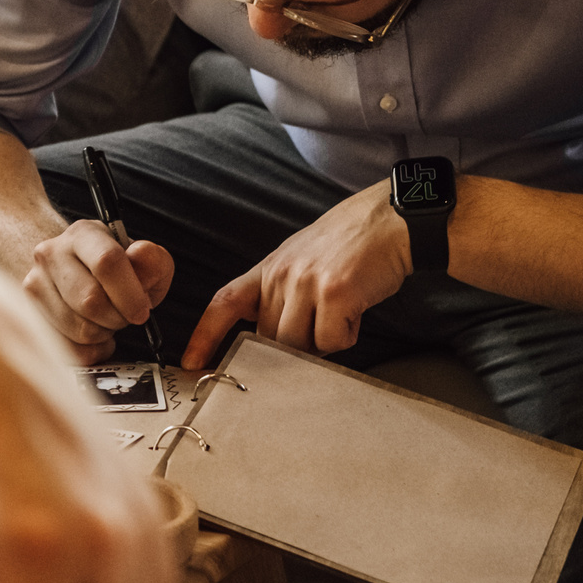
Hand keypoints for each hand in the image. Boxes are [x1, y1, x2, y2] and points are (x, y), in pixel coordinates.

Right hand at [22, 219, 175, 362]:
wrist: (81, 275)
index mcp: (83, 234)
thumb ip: (152, 260)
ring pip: (80, 329)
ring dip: (104, 333)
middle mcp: (51, 254)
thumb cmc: (117, 271)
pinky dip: (92, 350)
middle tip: (126, 315)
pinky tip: (95, 335)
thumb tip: (140, 256)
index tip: (142, 311)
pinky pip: (69, 350)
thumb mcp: (146, 260)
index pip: (106, 262)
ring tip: (107, 319)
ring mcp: (34, 285)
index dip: (129, 293)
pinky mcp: (30, 317)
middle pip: (91, 300)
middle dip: (118, 317)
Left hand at [182, 179, 412, 367]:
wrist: (392, 220)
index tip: (190, 362)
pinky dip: (346, 335)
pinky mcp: (335, 294)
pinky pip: (331, 341)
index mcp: (268, 269)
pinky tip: (356, 309)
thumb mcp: (300, 259)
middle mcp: (281, 275)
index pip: (224, 303)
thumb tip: (270, 339)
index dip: (204, 336)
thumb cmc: (350, 244)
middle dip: (290, 348)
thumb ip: (280, 293)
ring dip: (321, 341)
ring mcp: (306, 284)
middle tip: (319, 329)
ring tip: (341, 312)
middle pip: (267, 339)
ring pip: (297, 346)